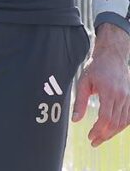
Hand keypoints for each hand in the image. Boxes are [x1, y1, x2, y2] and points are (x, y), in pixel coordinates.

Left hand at [72, 24, 129, 146]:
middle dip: (104, 135)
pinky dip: (121, 126)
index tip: (89, 136)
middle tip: (93, 142)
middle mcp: (122, 96)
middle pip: (116, 123)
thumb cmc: (96, 68)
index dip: (98, 130)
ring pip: (124, 122)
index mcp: (109, 91)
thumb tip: (75, 120)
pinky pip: (129, 117)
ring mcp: (129, 98)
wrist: (112, 56)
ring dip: (113, 133)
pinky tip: (112, 130)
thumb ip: (79, 102)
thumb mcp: (83, 82)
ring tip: (101, 139)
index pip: (106, 117)